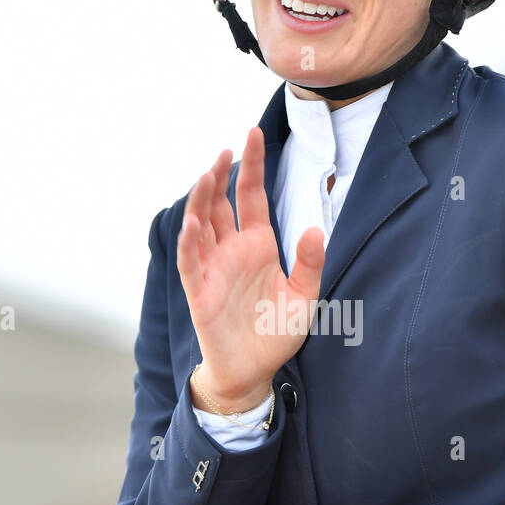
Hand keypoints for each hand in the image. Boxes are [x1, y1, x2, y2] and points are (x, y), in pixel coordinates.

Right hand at [177, 128, 325, 403]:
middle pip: (220, 203)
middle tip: (225, 150)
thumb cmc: (276, 333)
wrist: (254, 371)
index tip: (252, 133)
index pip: (251, 196)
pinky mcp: (199, 292)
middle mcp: (232, 250)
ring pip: (201, 225)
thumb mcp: (305, 297)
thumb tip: (315, 230)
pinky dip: (189, 242)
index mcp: (258, 245)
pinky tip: (192, 223)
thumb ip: (309, 264)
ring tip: (207, 174)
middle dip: (221, 175)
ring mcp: (212, 268)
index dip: (252, 166)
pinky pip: (190, 262)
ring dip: (201, 200)